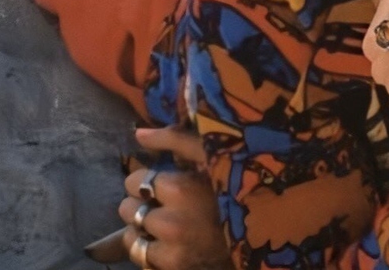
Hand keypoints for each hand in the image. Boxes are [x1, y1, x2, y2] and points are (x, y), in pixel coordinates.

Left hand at [118, 126, 230, 269]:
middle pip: (128, 209)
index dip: (146, 182)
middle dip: (142, 205)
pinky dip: (150, 250)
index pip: (134, 181)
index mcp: (180, 190)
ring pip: (131, 236)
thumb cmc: (235, 187)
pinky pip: (142, 257)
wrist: (260, 231)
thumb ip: (175, 140)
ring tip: (164, 225)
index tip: (162, 185)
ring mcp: (171, 250)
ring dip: (143, 230)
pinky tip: (169, 242)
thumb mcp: (211, 156)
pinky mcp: (173, 267)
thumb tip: (139, 133)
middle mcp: (171, 222)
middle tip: (163, 205)